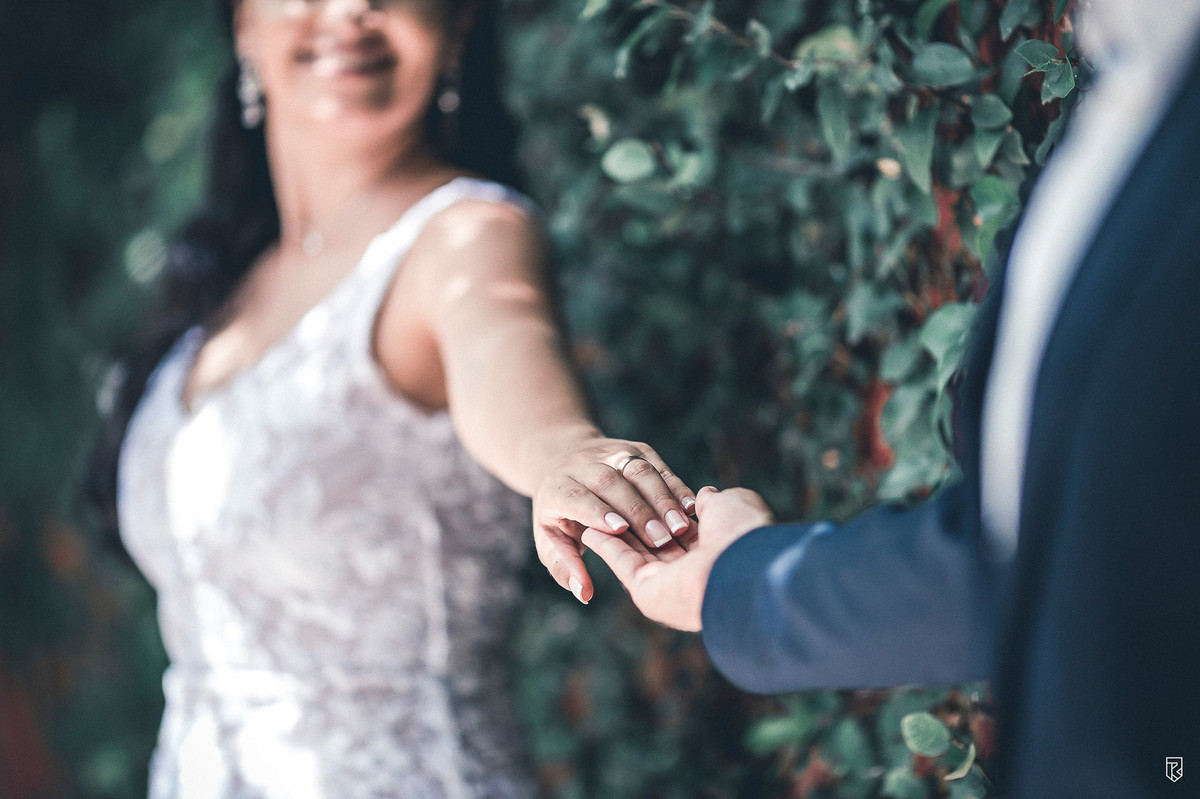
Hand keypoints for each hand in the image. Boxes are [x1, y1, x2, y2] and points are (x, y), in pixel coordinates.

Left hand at [533, 438, 695, 603]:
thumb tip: (583, 593)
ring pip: (639, 469)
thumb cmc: (559, 514)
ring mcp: (612, 453)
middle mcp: (584, 464)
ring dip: (662, 498)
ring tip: (681, 526)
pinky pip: (659, 465)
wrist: (564, 462)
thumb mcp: (550, 541)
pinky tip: (691, 507)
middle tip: (660, 539)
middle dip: (638, 510)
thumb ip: (565, 567)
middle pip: (611, 482)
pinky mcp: (637, 449)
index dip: (597, 511)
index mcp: (558, 487)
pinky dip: (676, 486)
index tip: (619, 530)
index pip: (577, 496)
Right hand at [582, 486, 773, 629]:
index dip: (657, 506)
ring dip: (611, 531)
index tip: (639, 490)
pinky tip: (588, 528)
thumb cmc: (744, 533)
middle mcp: (687, 569)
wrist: (747, 566)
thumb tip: (703, 496)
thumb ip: (710, 502)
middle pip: (650, 539)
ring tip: (589, 511)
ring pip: (632, 550)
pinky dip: (604, 545)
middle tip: (605, 498)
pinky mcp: (646, 591)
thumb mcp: (729, 506)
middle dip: (628, 518)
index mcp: (710, 548)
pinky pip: (621, 563)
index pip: (675, 525)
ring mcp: (666, 582)